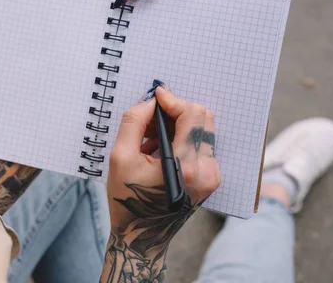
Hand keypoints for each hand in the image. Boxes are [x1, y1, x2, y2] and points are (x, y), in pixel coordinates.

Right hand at [101, 86, 220, 281]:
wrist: (142, 236)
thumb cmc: (128, 199)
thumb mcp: (120, 157)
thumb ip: (134, 122)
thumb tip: (150, 101)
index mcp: (187, 166)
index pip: (193, 115)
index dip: (173, 100)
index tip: (155, 96)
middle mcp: (207, 170)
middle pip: (202, 118)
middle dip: (175, 112)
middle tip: (149, 122)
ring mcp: (213, 175)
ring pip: (201, 129)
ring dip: (176, 126)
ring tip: (148, 142)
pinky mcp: (211, 177)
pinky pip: (200, 143)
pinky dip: (180, 139)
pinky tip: (158, 152)